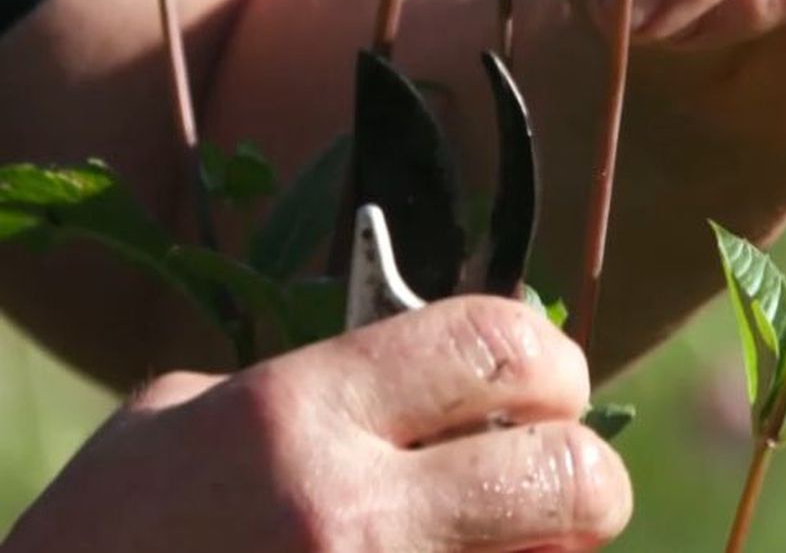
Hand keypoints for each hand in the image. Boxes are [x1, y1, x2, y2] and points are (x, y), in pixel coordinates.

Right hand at [7, 297, 630, 552]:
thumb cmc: (106, 537)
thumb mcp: (181, 420)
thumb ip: (307, 382)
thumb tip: (425, 382)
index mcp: (301, 413)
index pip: (492, 345)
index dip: (547, 355)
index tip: (551, 378)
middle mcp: (349, 514)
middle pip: (558, 471)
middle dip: (588, 470)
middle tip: (568, 472)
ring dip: (552, 551)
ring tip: (521, 539)